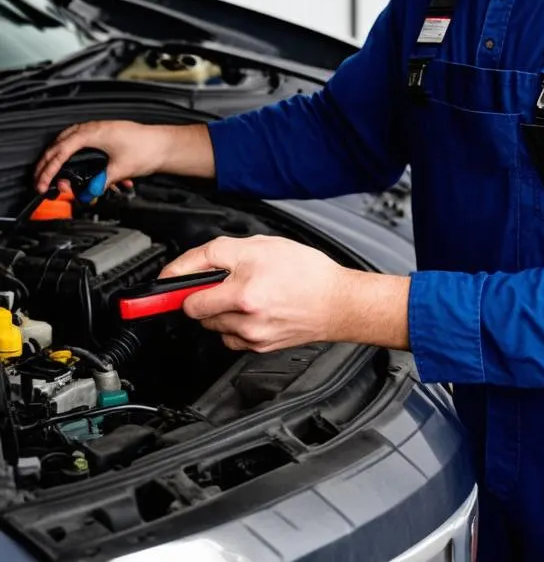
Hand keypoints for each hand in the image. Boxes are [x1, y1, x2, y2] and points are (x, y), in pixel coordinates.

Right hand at [34, 120, 211, 193]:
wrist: (168, 144)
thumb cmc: (149, 149)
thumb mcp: (121, 170)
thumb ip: (100, 182)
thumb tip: (86, 193)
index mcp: (94, 133)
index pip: (62, 150)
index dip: (49, 168)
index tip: (42, 183)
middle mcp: (95, 128)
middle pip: (60, 144)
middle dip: (48, 163)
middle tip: (40, 181)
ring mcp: (100, 130)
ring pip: (70, 141)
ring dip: (61, 157)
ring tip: (53, 173)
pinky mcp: (107, 135)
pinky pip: (84, 142)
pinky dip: (76, 154)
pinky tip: (76, 165)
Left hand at [158, 235, 410, 353]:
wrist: (338, 302)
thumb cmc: (308, 272)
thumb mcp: (265, 246)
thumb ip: (225, 253)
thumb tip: (195, 266)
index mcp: (246, 287)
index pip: (194, 282)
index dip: (173, 278)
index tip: (156, 286)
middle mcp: (245, 314)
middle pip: (195, 308)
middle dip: (198, 295)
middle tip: (212, 285)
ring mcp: (250, 333)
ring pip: (210, 324)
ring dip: (216, 310)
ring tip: (242, 295)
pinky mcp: (257, 346)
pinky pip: (228, 337)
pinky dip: (232, 325)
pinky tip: (251, 312)